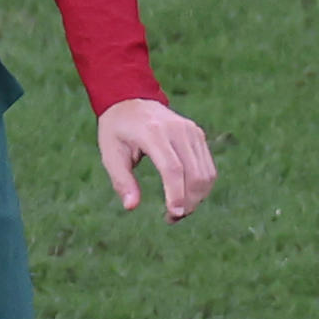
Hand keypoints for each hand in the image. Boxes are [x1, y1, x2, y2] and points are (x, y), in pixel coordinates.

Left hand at [97, 98, 216, 222]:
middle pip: (194, 174)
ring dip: (197, 198)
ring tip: (179, 210)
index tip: (173, 214)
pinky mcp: (198, 134)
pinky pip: (208, 167)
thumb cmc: (117, 130)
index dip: (176, 194)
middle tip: (172, 218)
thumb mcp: (110, 153)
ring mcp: (191, 131)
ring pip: (206, 174)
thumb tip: (131, 207)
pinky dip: (202, 187)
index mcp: (152, 132)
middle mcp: (176, 129)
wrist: (130, 99)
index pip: (172, 168)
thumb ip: (121, 180)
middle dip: (188, 202)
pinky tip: (187, 196)